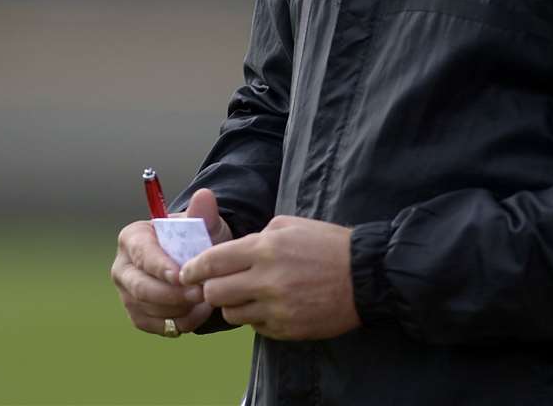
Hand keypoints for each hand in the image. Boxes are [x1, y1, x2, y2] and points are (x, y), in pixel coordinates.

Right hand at [110, 188, 231, 336]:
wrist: (196, 261)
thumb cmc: (196, 238)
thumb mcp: (203, 224)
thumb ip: (203, 213)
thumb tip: (204, 196)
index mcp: (133, 238)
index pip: (142, 254)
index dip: (160, 266)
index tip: (181, 275)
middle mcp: (122, 267)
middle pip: (140, 287)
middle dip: (171, 293)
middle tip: (200, 293)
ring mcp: (127, 294)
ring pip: (148, 309)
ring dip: (179, 308)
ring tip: (206, 299)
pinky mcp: (137, 315)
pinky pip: (156, 326)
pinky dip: (180, 322)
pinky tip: (200, 312)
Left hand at [179, 215, 359, 340]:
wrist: (365, 275)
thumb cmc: (329, 245)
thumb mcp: (292, 225)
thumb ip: (259, 236)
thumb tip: (234, 252)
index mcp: (266, 248)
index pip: (213, 262)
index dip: (194, 269)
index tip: (187, 273)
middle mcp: (266, 280)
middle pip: (214, 293)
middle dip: (212, 289)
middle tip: (219, 285)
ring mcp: (276, 308)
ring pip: (231, 314)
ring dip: (234, 305)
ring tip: (249, 296)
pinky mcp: (286, 329)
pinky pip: (255, 327)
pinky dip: (257, 318)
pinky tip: (272, 306)